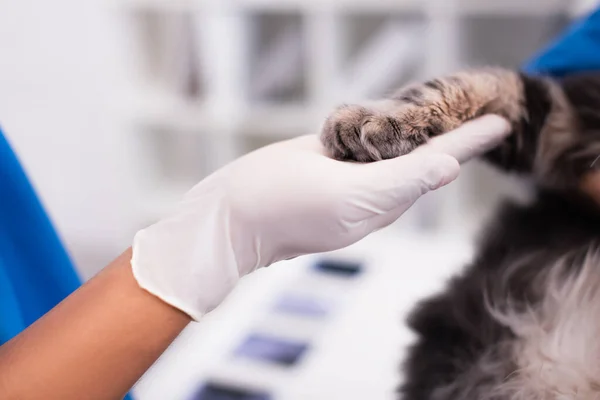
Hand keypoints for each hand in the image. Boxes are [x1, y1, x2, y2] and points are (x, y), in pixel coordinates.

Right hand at [131, 115, 509, 319]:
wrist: (229, 215)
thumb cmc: (280, 203)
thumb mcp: (346, 191)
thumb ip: (401, 180)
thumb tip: (451, 168)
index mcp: (382, 199)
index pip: (436, 165)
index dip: (469, 142)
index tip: (500, 123)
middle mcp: (371, 195)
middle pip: (422, 160)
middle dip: (452, 137)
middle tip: (479, 115)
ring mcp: (349, 185)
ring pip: (395, 154)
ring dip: (420, 134)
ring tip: (445, 113)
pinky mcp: (330, 174)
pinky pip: (368, 152)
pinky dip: (384, 136)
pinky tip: (390, 122)